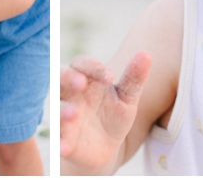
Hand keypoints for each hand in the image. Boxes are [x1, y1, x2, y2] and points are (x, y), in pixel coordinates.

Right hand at [59, 52, 150, 171]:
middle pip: (60, 78)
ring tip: (74, 114)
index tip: (110, 77)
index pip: (82, 64)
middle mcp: (69, 94)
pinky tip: (63, 147)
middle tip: (80, 84)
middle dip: (67, 78)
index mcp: (85, 78)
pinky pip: (56, 138)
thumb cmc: (114, 116)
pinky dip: (57, 142)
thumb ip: (134, 77)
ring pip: (56, 108)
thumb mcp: (127, 98)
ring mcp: (62, 115)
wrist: (106, 148)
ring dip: (62, 110)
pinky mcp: (62, 137)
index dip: (93, 68)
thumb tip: (146, 54)